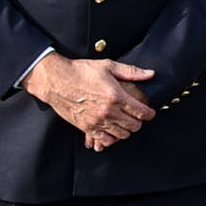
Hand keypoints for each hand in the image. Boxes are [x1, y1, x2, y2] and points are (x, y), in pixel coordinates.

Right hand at [23, 55, 154, 140]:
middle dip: (139, 121)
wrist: (56, 81)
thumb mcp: (108, 66)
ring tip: (125, 122)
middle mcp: (108, 111)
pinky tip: (112, 130)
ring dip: (126, 130)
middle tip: (137, 116)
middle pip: (134, 125)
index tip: (150, 112)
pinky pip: (105, 140)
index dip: (149, 113)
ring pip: (122, 135)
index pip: (141, 112)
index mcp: (116, 96)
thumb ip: (131, 72)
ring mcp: (97, 121)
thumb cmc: (80, 71)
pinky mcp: (87, 127)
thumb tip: (150, 74)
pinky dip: (112, 138)